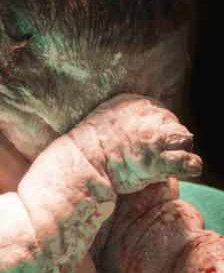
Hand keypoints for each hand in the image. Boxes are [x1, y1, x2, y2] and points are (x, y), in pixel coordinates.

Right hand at [69, 93, 201, 195]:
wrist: (81, 165)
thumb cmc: (87, 148)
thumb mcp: (103, 118)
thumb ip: (121, 118)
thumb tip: (131, 126)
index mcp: (134, 104)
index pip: (159, 112)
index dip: (156, 129)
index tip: (146, 141)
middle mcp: (147, 117)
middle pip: (172, 124)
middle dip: (168, 140)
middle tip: (154, 154)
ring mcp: (154, 139)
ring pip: (184, 139)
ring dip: (181, 150)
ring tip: (172, 161)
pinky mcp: (158, 161)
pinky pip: (186, 161)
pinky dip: (190, 166)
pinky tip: (190, 168)